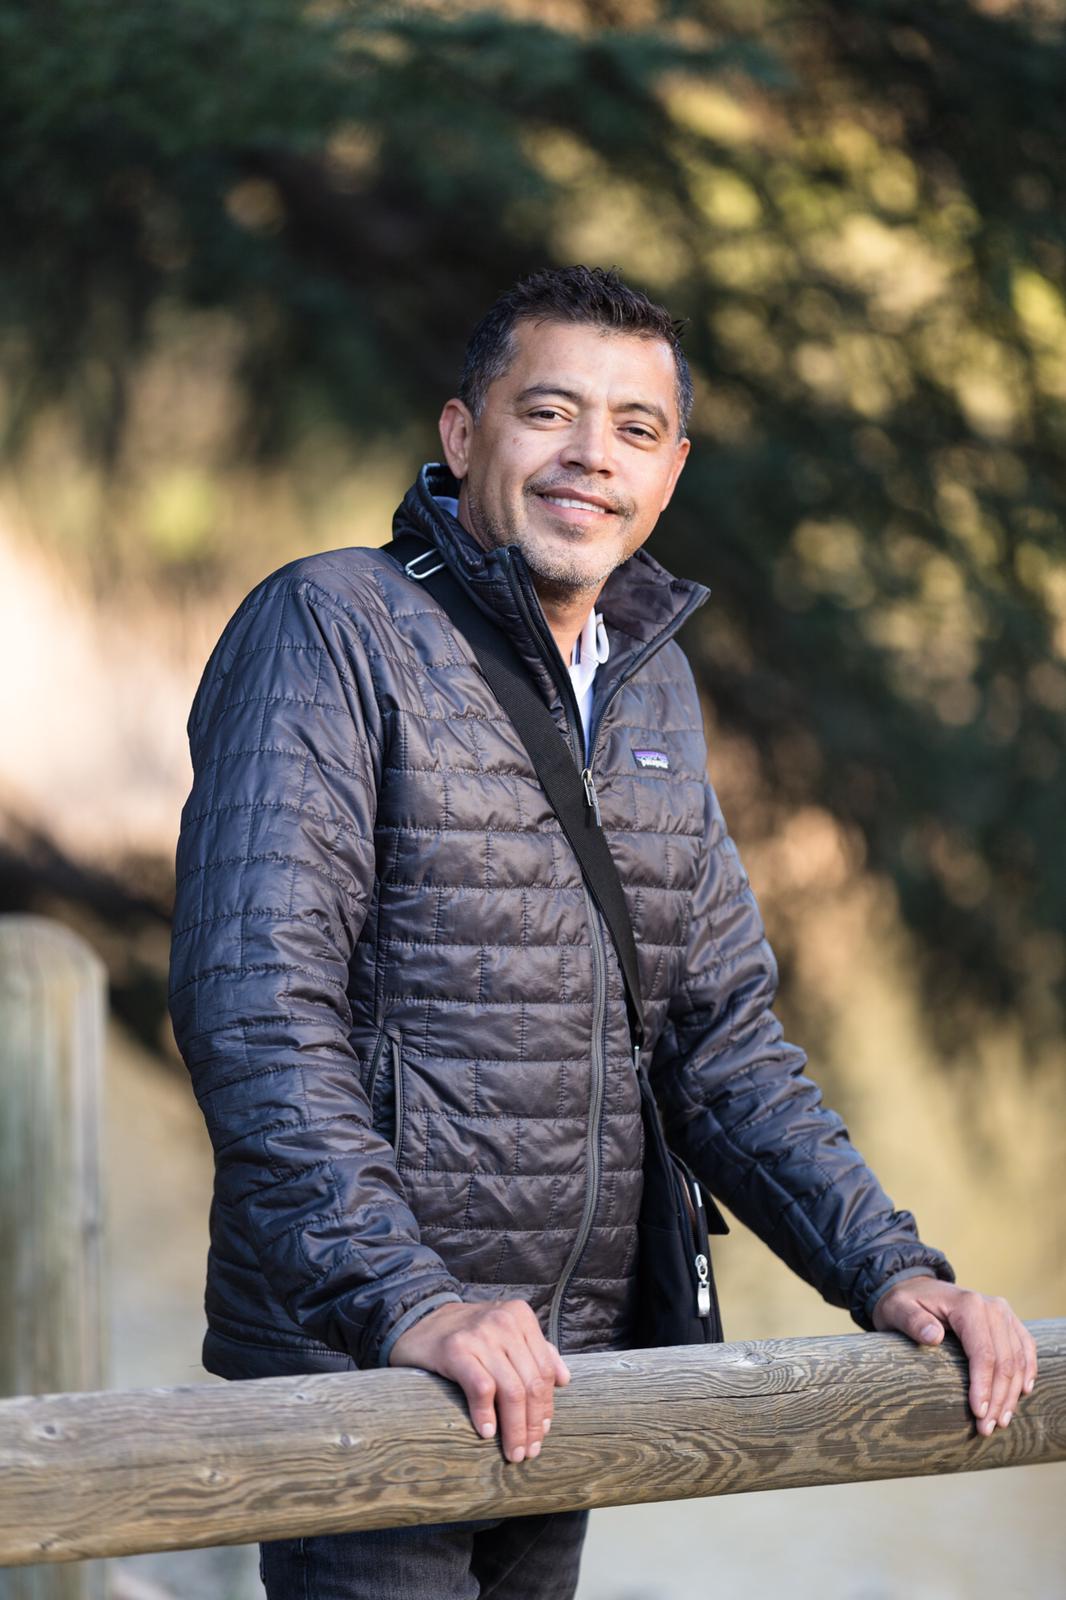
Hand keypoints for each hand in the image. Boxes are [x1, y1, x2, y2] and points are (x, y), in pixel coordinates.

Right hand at [388, 1299, 570, 1462]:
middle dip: (533, 1424)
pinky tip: (486, 1433)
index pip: (544, 1370)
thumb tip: (565, 1380)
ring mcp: (480, 1334)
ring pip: (511, 1390)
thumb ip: (536, 1350)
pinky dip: (486, 1414)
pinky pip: (481, 1388)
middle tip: (529, 1451)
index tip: (543, 1432)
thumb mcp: (504, 1333)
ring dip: (514, 1428)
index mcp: (520, 1316)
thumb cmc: (468, 1334)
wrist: (420, 1321)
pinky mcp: (455, 1349)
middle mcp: (503, 1321)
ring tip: (512, 1452)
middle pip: (530, 1383)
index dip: (546, 1406)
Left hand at [871, 1277, 1036, 1434]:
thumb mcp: (898, 1308)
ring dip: (1013, 1393)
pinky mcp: (1008, 1320)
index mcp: (968, 1304)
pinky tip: (1023, 1392)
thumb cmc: (905, 1302)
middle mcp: (992, 1306)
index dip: (984, 1386)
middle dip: (999, 1398)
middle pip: (1005, 1361)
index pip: (983, 1353)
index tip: (978, 1414)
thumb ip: (912, 1321)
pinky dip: (1028, 1371)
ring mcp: (1003, 1312)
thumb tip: (934, 1337)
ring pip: (1018, 1359)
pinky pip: (1026, 1347)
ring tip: (1002, 1421)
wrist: (916, 1287)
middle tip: (987, 1428)